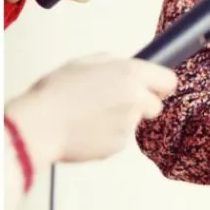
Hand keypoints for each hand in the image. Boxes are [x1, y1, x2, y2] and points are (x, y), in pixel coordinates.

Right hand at [5, 55, 174, 165]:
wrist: (40, 125)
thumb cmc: (57, 92)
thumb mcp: (86, 62)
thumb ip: (114, 64)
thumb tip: (126, 68)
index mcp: (131, 74)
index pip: (169, 81)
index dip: (160, 85)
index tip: (153, 87)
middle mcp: (136, 99)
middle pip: (156, 105)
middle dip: (142, 104)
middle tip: (116, 101)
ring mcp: (128, 125)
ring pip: (134, 122)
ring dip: (121, 119)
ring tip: (91, 114)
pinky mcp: (118, 146)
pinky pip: (119, 138)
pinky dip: (107, 135)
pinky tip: (87, 128)